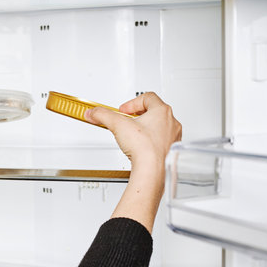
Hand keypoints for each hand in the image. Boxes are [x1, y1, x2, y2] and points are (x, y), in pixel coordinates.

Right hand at [84, 92, 180, 231]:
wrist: (152, 169)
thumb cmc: (143, 147)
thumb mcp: (117, 124)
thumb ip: (102, 115)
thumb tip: (93, 113)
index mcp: (162, 111)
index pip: (147, 97)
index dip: (132, 102)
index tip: (123, 110)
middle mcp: (171, 122)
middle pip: (154, 111)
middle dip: (138, 115)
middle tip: (128, 121)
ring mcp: (173, 137)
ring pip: (159, 126)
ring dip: (146, 127)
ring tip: (134, 134)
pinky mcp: (172, 150)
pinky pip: (162, 140)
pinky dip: (152, 141)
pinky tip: (142, 147)